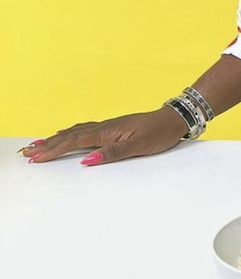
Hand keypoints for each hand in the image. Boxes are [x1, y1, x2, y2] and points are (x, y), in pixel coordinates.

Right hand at [20, 108, 188, 166]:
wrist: (175, 119)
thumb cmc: (159, 133)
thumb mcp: (138, 146)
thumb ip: (113, 153)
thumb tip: (87, 160)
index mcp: (108, 132)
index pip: (75, 141)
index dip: (54, 149)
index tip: (36, 156)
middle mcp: (106, 127)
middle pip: (71, 135)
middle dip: (48, 144)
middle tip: (28, 151)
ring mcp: (110, 126)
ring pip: (77, 131)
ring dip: (57, 138)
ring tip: (40, 143)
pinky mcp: (115, 128)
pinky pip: (86, 130)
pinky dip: (71, 133)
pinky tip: (68, 134)